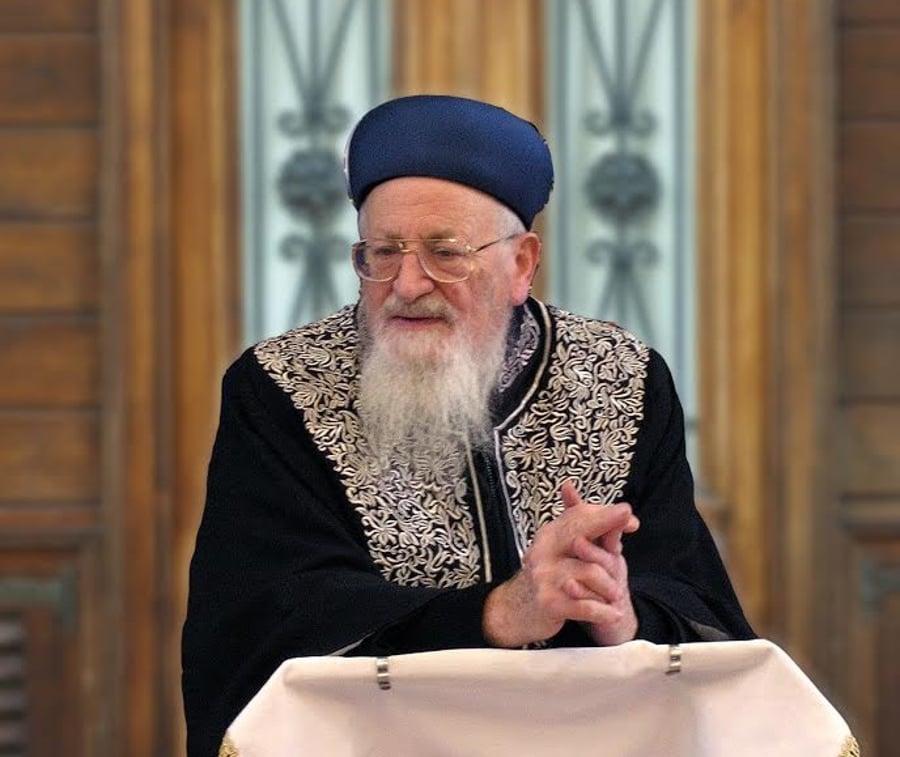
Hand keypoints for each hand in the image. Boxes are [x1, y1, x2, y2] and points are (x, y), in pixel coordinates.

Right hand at [482, 481, 639, 647]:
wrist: (515, 610)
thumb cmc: (547, 576)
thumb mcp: (560, 548)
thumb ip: (587, 529)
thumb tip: (621, 510)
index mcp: (549, 535)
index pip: (578, 516)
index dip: (604, 514)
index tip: (627, 514)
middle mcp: (544, 551)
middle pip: (580, 533)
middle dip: (608, 525)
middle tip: (632, 523)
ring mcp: (544, 576)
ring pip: (590, 572)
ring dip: (610, 587)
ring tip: (616, 595)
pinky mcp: (549, 603)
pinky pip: (584, 606)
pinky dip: (603, 611)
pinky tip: (614, 614)